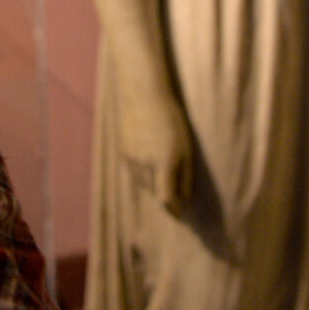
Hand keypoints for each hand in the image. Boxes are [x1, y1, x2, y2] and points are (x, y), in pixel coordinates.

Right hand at [119, 88, 193, 214]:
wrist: (142, 95)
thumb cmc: (171, 119)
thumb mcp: (186, 147)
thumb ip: (186, 176)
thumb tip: (185, 199)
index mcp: (164, 164)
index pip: (166, 199)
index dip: (174, 210)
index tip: (182, 214)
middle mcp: (144, 165)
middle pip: (155, 193)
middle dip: (166, 197)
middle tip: (177, 197)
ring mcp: (130, 160)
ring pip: (144, 184)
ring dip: (155, 185)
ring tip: (164, 173)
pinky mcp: (123, 153)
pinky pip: (135, 172)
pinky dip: (144, 173)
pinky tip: (151, 158)